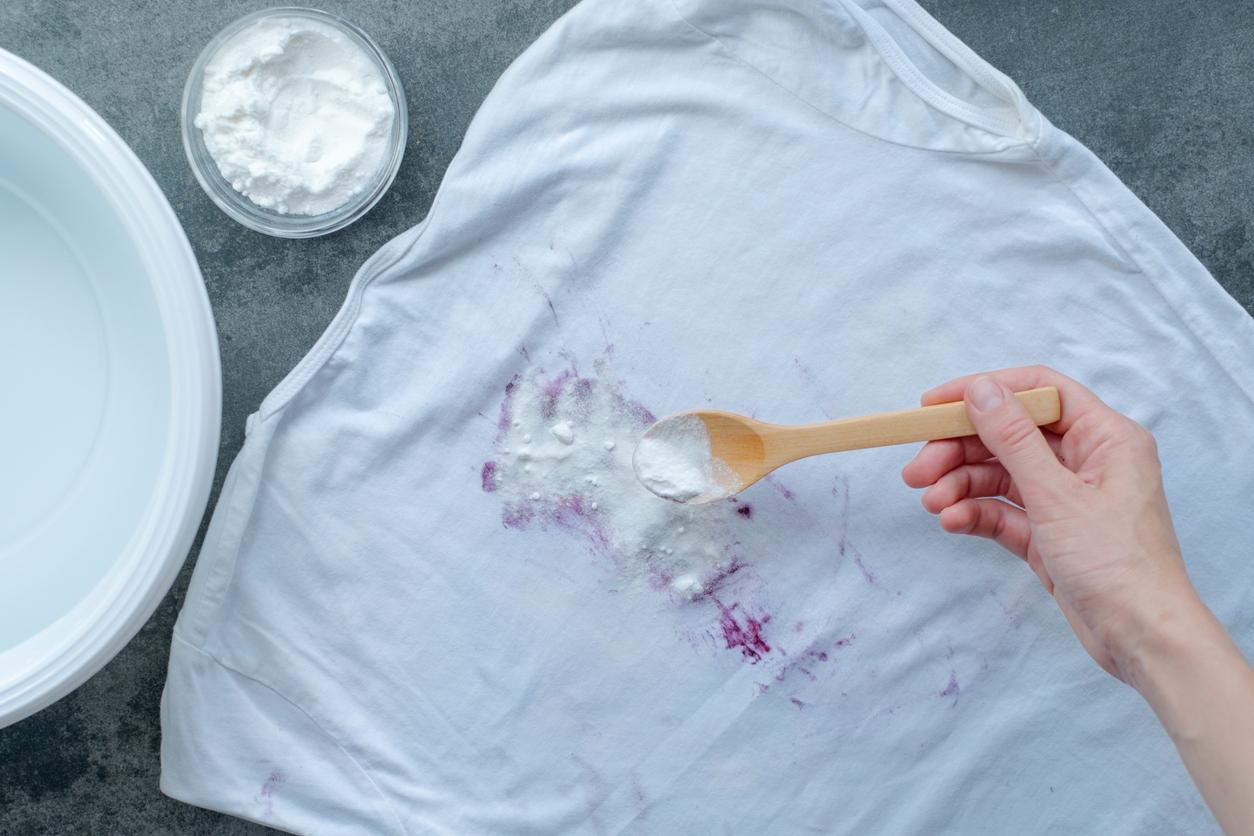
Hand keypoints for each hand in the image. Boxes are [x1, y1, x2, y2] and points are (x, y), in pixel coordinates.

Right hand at [901, 365, 1195, 680]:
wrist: (1141, 639)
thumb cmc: (1117, 563)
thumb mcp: (1056, 495)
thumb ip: (1013, 438)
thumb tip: (981, 389)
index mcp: (1104, 437)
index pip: (1038, 392)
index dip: (984, 391)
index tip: (933, 406)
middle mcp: (1087, 461)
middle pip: (1009, 436)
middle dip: (959, 450)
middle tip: (916, 470)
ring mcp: (1066, 499)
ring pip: (1000, 475)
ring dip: (961, 485)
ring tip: (931, 503)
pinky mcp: (1050, 534)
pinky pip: (1003, 511)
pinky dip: (976, 513)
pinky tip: (952, 522)